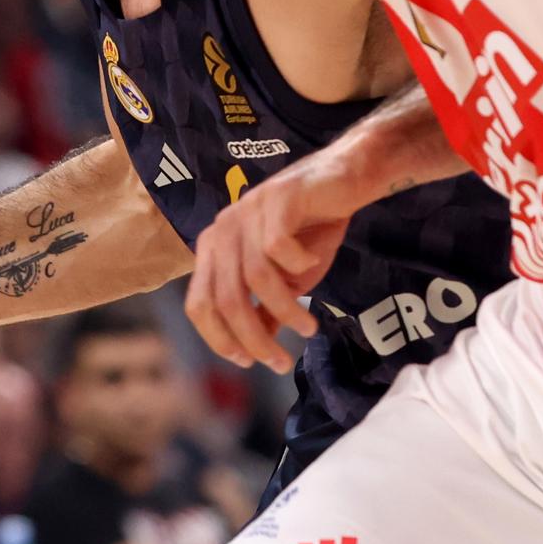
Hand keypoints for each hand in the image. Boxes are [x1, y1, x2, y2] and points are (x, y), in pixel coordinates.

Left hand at [185, 156, 354, 372]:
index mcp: (214, 249)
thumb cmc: (311, 231)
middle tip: (281, 362)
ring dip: (285, 311)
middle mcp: (223, 229)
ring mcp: (248, 211)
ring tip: (309, 327)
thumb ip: (266, 310)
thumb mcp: (286, 281)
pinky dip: (299, 264)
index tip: (248, 362)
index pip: (199, 304)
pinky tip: (315, 263)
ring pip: (255, 278)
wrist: (344, 181)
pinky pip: (279, 247)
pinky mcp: (277, 198)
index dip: (219, 339)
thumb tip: (255, 351)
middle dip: (253, 338)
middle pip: (225, 298)